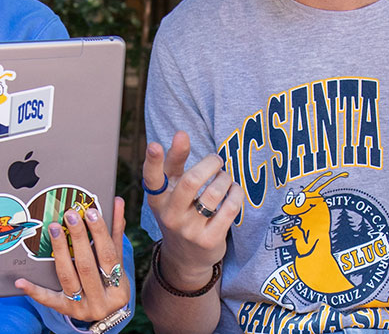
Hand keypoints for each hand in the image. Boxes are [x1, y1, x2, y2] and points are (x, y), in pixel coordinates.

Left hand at [14, 197, 129, 321]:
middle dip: (78, 238)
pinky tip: (20, 280)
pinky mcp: (64, 311)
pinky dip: (33, 290)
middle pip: (86, 266)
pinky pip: (47, 300)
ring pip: (67, 277)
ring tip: (54, 228)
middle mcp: (101, 301)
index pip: (108, 256)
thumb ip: (115, 232)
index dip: (100, 233)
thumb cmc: (112, 281)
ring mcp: (81, 308)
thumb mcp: (117, 260)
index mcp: (119, 288)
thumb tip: (117, 201)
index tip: (90, 212)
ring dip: (60, 251)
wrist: (106, 313)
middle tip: (70, 215)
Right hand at [142, 131, 242, 290]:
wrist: (185, 256)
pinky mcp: (209, 241)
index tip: (154, 145)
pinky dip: (236, 194)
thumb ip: (175, 160)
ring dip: (225, 178)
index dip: (152, 161)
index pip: (152, 178)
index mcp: (157, 199)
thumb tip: (181, 133)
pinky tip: (235, 190)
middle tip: (217, 160)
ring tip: (226, 177)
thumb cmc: (179, 210)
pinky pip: (229, 209)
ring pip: (213, 194)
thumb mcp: (171, 188)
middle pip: (191, 181)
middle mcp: (169, 215)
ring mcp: (189, 230)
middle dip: (210, 164)